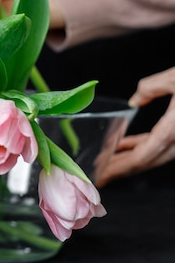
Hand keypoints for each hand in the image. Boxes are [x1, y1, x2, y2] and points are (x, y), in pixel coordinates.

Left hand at [94, 67, 174, 186]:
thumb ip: (152, 86)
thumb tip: (135, 100)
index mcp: (174, 130)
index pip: (142, 157)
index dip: (119, 168)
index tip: (102, 175)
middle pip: (144, 162)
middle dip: (118, 170)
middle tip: (95, 176)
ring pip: (151, 156)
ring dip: (126, 160)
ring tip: (103, 161)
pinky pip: (158, 145)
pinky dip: (139, 147)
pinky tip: (123, 145)